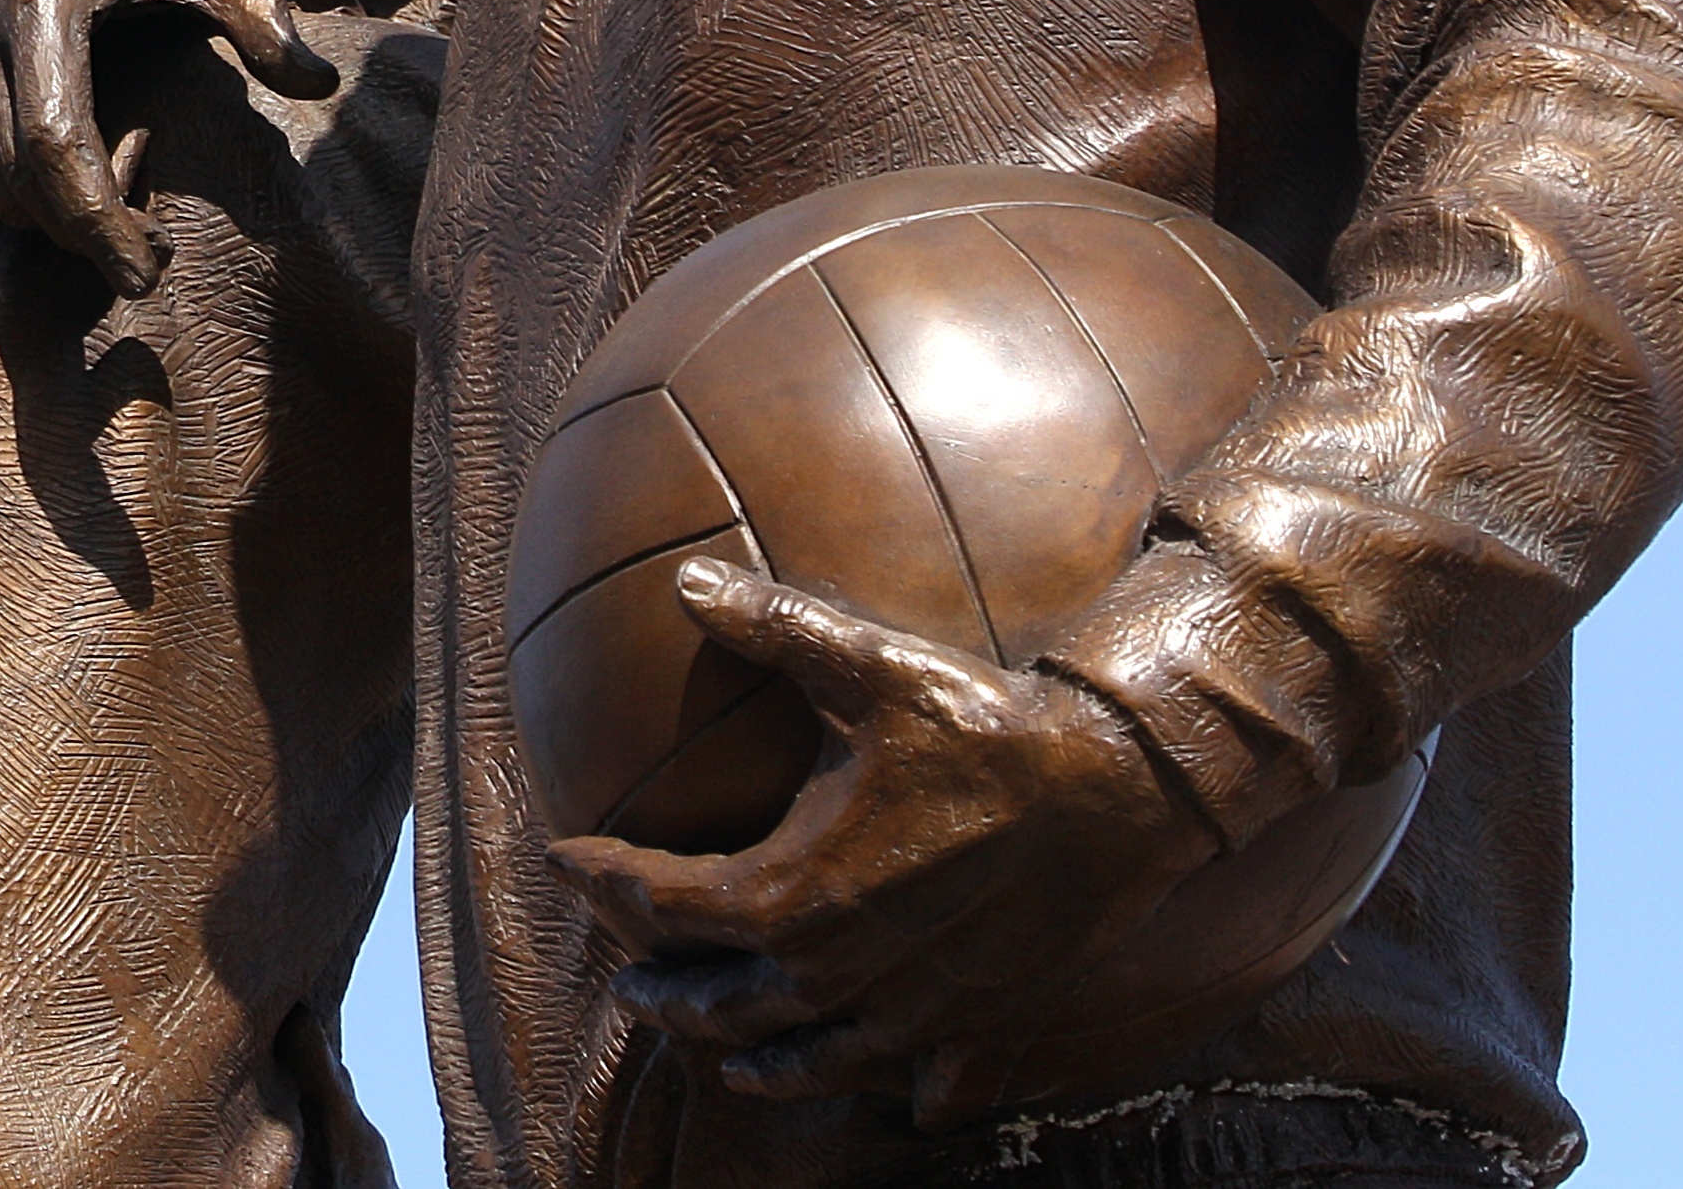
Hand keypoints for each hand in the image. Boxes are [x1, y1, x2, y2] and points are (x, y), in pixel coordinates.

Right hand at [0, 0, 335, 296]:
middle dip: (91, 237)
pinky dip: (24, 200)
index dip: (99, 223)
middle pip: (22, 183)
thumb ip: (266, 20)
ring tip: (128, 191)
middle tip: (156, 247)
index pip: (55, 140)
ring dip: (60, 221)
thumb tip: (316, 85)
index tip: (148, 273)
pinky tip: (80, 174)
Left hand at [548, 559, 1219, 1120]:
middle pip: (717, 999)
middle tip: (620, 980)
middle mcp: (838, 967)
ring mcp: (906, 1009)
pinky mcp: (972, 1026)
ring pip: (801, 1054)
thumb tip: (688, 581)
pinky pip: (908, 1078)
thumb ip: (775, 627)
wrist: (1119, 792)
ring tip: (710, 1047)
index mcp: (795, 890)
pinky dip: (879, 1087)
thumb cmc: (988, 726)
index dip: (603, 879)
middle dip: (660, 989)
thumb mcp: (872, 667)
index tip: (563, 858)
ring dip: (745, 1051)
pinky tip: (883, 1101)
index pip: (665, 901)